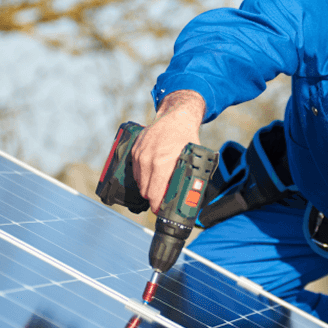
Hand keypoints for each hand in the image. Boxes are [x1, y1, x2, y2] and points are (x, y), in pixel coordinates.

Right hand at [131, 90, 204, 213]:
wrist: (175, 116)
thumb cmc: (186, 137)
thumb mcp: (192, 158)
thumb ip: (190, 176)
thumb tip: (191, 197)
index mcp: (163, 163)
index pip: (154, 194)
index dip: (158, 206)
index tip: (161, 210)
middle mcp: (148, 159)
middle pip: (145, 191)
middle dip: (153, 199)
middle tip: (161, 201)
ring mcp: (140, 155)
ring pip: (139, 182)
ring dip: (147, 187)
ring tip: (158, 188)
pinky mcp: (135, 151)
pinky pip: (136, 172)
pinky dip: (142, 176)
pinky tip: (152, 175)